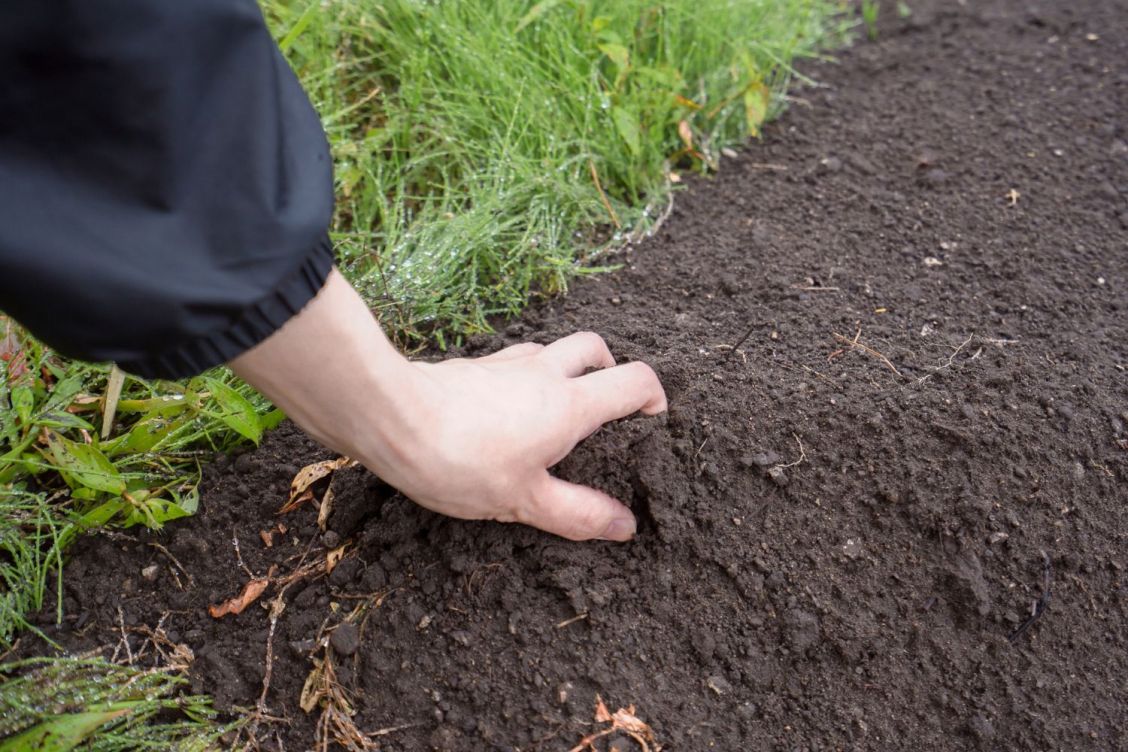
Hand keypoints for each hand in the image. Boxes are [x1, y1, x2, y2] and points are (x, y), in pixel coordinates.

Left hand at [387, 335, 665, 539]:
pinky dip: (522, 379)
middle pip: (596, 348)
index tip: (651, 423)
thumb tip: (624, 525)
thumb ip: (578, 513)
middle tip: (605, 407)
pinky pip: (512, 362)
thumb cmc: (460, 461)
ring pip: (550, 351)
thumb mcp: (525, 500)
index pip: (635, 380)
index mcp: (570, 404)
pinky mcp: (472, 368)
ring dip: (564, 371)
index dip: (654, 397)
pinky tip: (503, 412)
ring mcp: (505, 365)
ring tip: (553, 412)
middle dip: (611, 369)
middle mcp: (544, 373)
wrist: (388, 417)